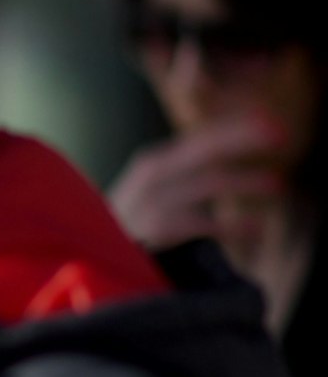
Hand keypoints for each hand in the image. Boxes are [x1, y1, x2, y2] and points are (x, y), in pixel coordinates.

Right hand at [108, 116, 287, 248]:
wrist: (93, 255)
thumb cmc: (130, 222)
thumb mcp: (151, 190)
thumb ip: (184, 173)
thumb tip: (225, 160)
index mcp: (154, 162)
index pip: (201, 136)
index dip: (238, 126)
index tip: (272, 121)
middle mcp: (152, 175)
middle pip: (206, 149)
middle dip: (245, 139)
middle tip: (283, 135)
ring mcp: (154, 201)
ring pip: (209, 182)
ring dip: (247, 181)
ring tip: (279, 185)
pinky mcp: (158, 229)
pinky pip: (205, 223)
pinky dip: (234, 226)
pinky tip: (258, 229)